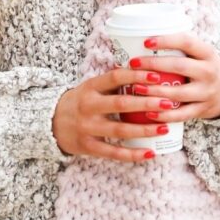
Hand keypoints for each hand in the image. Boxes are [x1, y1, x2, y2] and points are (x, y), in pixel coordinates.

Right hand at [52, 67, 183, 162]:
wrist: (50, 123)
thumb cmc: (80, 101)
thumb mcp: (91, 86)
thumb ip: (113, 81)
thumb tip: (145, 66)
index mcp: (90, 87)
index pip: (115, 77)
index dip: (136, 76)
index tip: (157, 76)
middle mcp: (88, 106)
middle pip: (121, 104)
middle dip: (147, 103)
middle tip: (168, 103)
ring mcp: (87, 128)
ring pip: (120, 130)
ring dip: (144, 130)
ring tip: (165, 128)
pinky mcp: (88, 146)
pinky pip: (114, 152)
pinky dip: (133, 154)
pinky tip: (150, 152)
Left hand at [122, 33, 219, 122]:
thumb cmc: (204, 67)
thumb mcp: (200, 53)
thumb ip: (180, 47)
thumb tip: (143, 38)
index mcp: (207, 53)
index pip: (187, 42)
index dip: (166, 41)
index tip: (146, 42)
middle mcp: (209, 72)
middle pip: (180, 66)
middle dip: (154, 65)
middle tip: (134, 63)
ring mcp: (207, 92)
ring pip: (179, 93)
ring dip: (155, 91)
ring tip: (136, 88)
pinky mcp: (203, 110)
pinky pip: (182, 114)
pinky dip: (164, 115)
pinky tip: (149, 113)